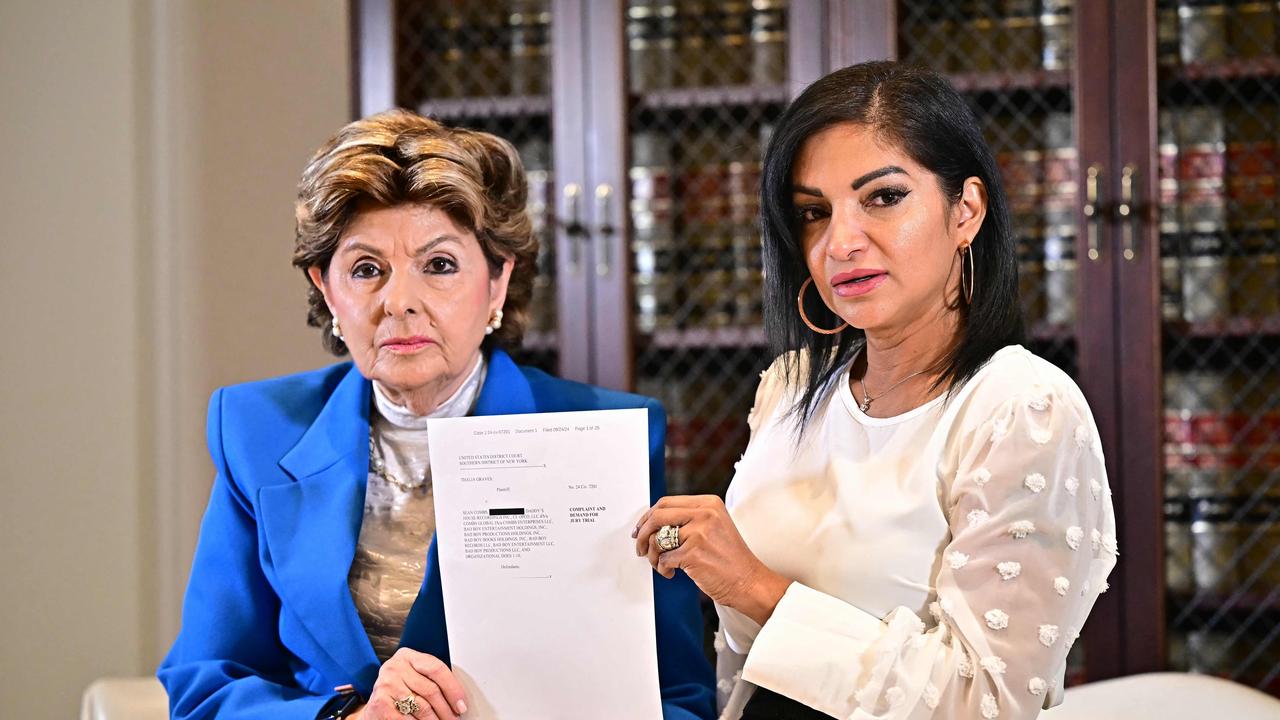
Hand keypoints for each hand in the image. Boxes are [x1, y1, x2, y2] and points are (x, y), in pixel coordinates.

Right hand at [358, 648, 467, 718]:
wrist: (376, 706)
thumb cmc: (400, 691)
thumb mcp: (415, 678)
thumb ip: (433, 681)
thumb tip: (459, 700)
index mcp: (408, 656)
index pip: (437, 669)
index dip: (453, 689)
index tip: (461, 705)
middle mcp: (395, 668)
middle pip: (431, 690)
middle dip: (446, 709)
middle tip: (454, 719)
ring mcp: (386, 685)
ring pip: (422, 708)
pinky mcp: (379, 703)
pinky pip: (407, 719)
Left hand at [633, 495, 790, 624]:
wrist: (749, 581)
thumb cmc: (730, 559)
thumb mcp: (714, 526)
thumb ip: (689, 519)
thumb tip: (653, 522)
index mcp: (708, 503)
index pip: (666, 502)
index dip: (648, 517)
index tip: (640, 528)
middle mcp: (705, 513)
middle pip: (657, 516)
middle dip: (642, 533)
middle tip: (640, 547)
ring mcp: (699, 532)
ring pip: (657, 540)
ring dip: (653, 555)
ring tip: (661, 564)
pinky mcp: (693, 553)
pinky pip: (664, 559)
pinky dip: (663, 569)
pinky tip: (672, 573)